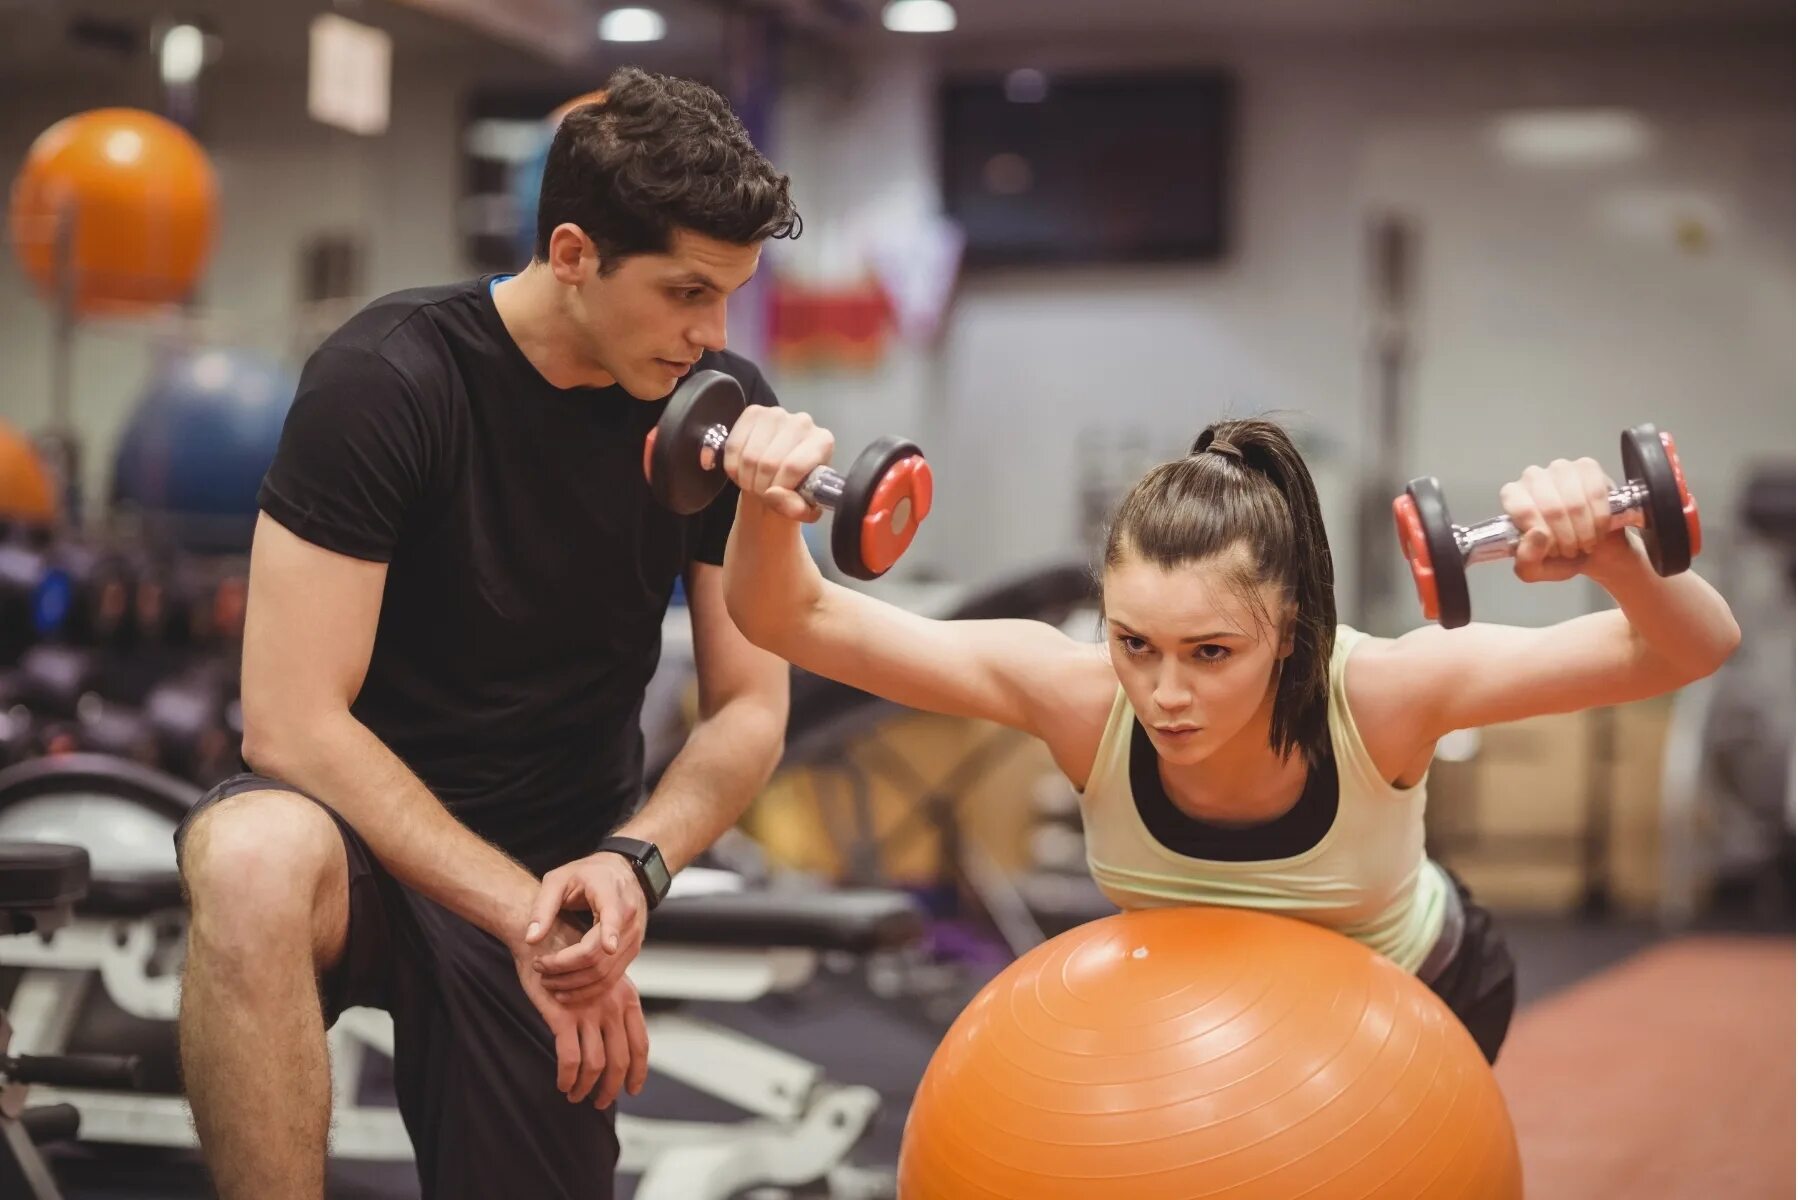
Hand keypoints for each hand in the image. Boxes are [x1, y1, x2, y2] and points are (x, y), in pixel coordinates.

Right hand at [513, 927, 649, 1107]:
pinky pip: (570, 1058)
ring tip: (575, 1096)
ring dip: (586, 1087)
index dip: (638, 1071)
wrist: (543, 934)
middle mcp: (612, 1005)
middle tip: (600, 1103)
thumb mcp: (601, 979)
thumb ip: (611, 1006)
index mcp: (626, 997)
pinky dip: (567, 1077)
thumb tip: (614, 1042)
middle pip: (620, 1060)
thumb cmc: (569, 959)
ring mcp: (589, 1010)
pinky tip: (562, 1084)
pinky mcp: (564, 1015)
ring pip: (596, 1064)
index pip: (640, 1043)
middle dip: (611, 1088)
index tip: (633, 1089)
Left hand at [524, 852, 646, 996]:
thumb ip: (542, 908)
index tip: (608, 947)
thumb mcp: (559, 880)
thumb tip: (530, 939)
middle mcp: (629, 919)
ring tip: (549, 981)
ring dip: (575, 984)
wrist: (621, 872)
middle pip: (600, 956)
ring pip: (606, 974)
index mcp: (612, 894)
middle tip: (539, 967)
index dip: (610, 934)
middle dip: (566, 969)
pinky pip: (612, 978)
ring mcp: (633, 938)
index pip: (614, 918)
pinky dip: (589, 988)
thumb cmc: (589, 874)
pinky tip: (567, 988)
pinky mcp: (631, 953)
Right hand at [721, 405, 833, 521]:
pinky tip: (741, 472)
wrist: (778, 478)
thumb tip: (772, 495)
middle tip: (762, 494)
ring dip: (746, 478)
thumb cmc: (796, 492)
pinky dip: (733, 466)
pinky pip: (734, 445)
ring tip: (753, 484)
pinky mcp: (753, 412)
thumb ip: (795, 508)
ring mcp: (777, 414)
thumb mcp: (802, 508)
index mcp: (823, 442)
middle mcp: (803, 422)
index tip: (775, 499)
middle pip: (770, 461)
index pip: (793, 467)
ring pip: (751, 455)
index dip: (779, 489)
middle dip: (761, 486)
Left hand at [1499, 457, 1628, 582]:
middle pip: (1551, 508)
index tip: (1553, 550)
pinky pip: (1596, 493)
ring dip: (1583, 531)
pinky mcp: (1588, 467)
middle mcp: (1532, 477)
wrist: (1592, 550)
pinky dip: (1599, 519)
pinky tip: (1598, 530)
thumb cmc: (1558, 556)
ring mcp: (1560, 468)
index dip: (1543, 536)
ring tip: (1583, 543)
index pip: (1524, 510)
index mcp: (1512, 497)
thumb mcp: (1535, 570)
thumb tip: (1538, 535)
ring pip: (1575, 502)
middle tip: (1570, 550)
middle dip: (1565, 538)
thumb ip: (1527, 560)